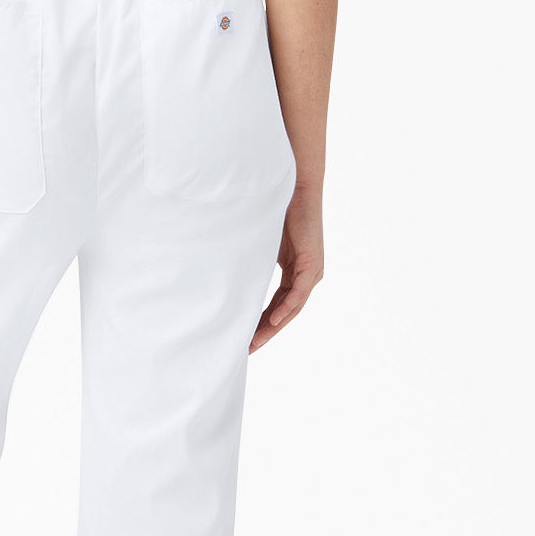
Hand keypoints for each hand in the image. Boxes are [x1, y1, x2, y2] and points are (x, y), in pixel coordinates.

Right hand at [251, 187, 322, 351]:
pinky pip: (298, 295)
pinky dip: (285, 309)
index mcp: (292, 271)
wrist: (293, 186)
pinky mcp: (313, 266)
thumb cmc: (275, 208)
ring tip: (254, 343)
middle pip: (284, 312)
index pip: (275, 304)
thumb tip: (221, 270)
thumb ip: (249, 259)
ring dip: (272, 327)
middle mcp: (304, 275)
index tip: (242, 338)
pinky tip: (272, 322)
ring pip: (292, 308)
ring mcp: (311, 272)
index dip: (259, 323)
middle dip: (263, 332)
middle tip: (246, 350)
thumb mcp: (258, 242)